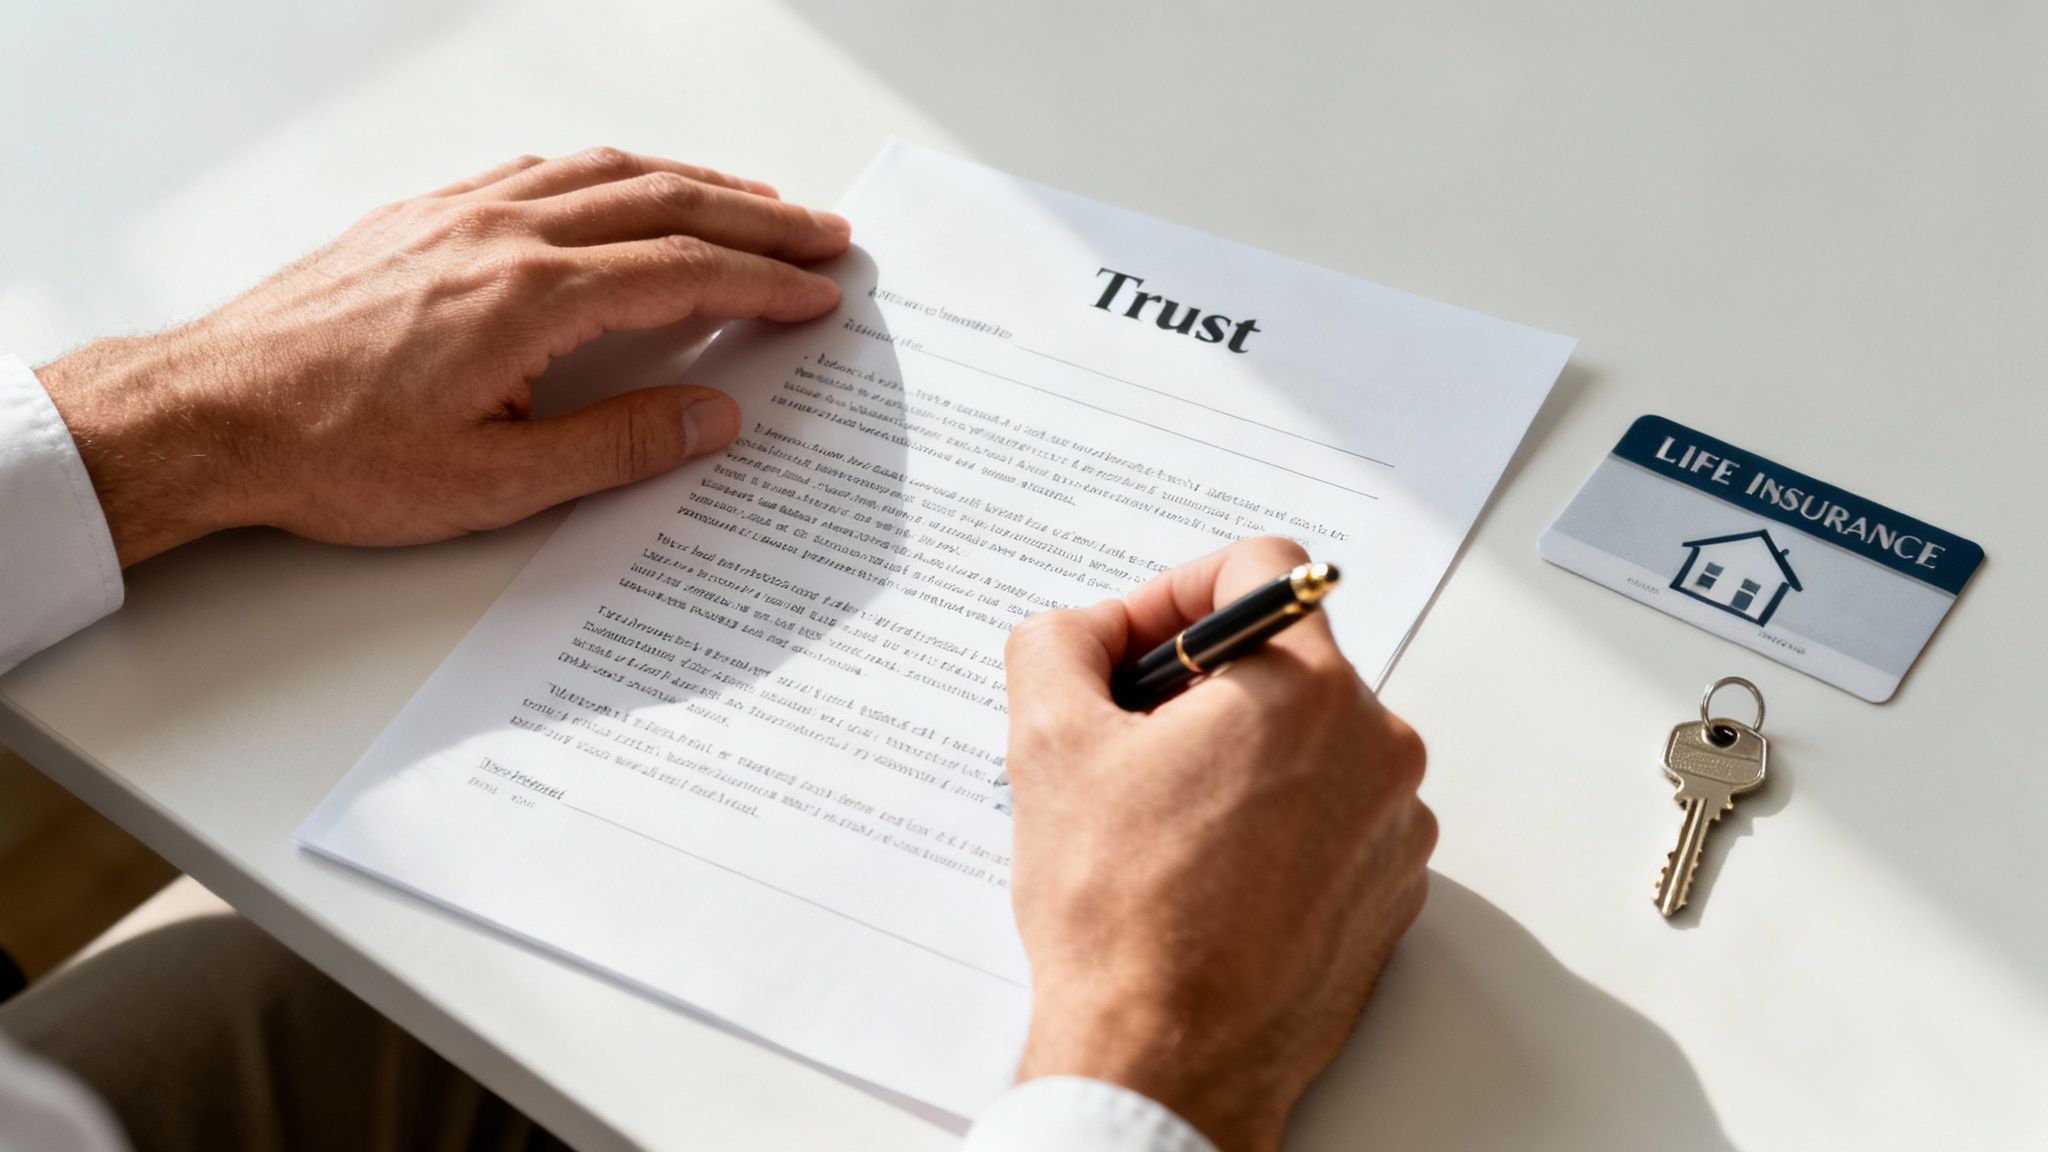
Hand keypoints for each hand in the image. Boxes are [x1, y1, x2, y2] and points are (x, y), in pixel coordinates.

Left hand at [35, 147, 850, 565]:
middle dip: (756, 217)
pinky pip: (540, 170)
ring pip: (604, 170)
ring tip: (753, 203)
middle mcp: (501, 233)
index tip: (821, 294)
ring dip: (692, 180)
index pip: (684, 273)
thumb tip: (713, 418)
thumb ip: (618, 446)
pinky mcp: (421, 216)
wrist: (211, 414)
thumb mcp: (494, 483)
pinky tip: (626, 189)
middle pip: (663, 201)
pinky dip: (609, 173)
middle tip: (824, 234)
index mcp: (530, 297)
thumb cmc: (336, 455)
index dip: (764, 284)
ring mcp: (457, 213)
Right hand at [1002, 536, 1435, 1150]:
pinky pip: (1333, 816)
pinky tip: (1207, 870)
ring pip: (1309, 741)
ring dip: (1239, 755)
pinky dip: (1275, 821)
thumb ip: (1058, 644)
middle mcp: (1375, 745)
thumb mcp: (1048, 744)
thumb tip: (1084, 633)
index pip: (1261, 567)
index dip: (1177, 590)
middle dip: (1200, 684)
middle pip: (1284, 659)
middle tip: (1128, 739)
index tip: (1135, 645)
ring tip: (1161, 820)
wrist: (1168, 1062)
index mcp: (1306, 688)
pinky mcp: (1392, 892)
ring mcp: (1395, 824)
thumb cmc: (1121, 916)